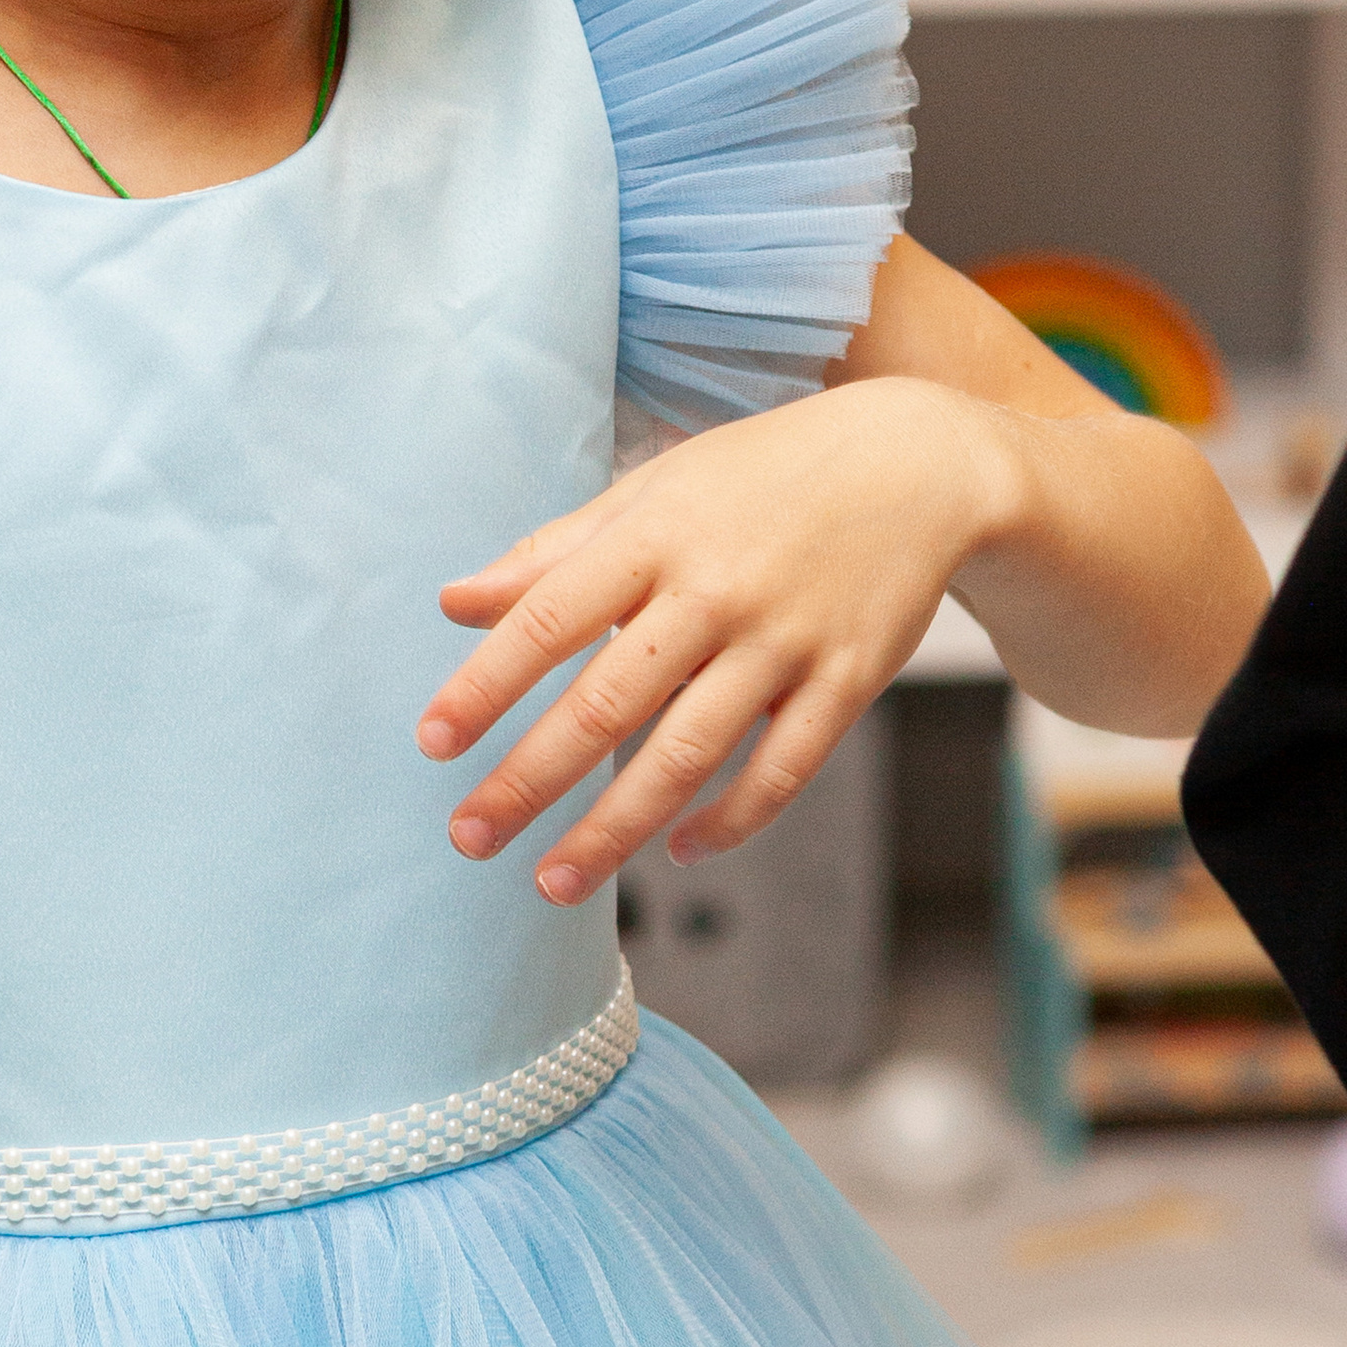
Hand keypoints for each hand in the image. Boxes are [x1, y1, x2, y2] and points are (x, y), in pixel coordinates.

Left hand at [418, 379, 1008, 897]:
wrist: (915, 464)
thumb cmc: (760, 476)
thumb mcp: (653, 490)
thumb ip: (553, 553)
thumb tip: (454, 603)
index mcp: (655, 536)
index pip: (549, 620)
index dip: (486, 686)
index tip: (432, 743)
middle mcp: (715, 591)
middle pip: (608, 704)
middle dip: (531, 779)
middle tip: (469, 837)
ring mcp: (785, 641)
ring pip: (688, 754)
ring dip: (616, 828)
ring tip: (554, 882)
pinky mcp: (847, 680)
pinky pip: (782, 769)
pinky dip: (730, 820)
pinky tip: (678, 850)